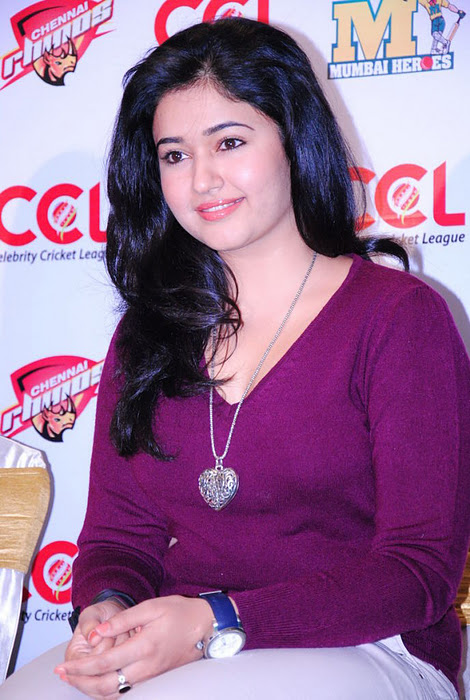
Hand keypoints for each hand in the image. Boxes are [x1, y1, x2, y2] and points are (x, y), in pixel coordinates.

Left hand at [55, 595, 213, 698]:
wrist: (207, 627)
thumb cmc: (180, 612)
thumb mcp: (152, 606)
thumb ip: (122, 620)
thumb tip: (96, 632)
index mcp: (144, 646)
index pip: (105, 663)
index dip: (81, 667)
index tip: (63, 666)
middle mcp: (147, 667)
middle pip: (105, 686)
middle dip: (80, 682)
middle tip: (62, 675)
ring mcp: (151, 676)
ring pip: (115, 693)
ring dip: (91, 689)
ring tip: (75, 678)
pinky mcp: (154, 679)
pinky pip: (125, 691)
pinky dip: (106, 690)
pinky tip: (96, 681)